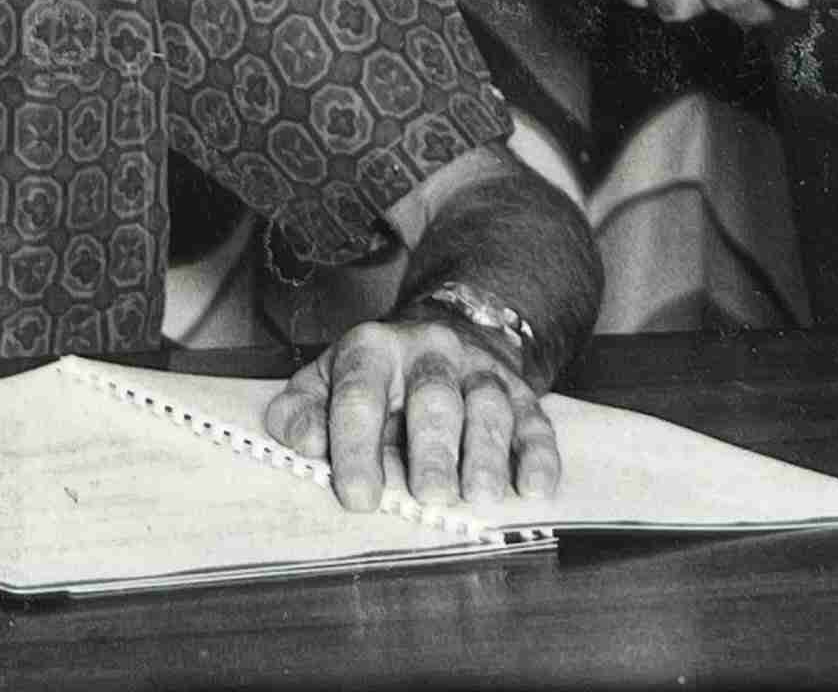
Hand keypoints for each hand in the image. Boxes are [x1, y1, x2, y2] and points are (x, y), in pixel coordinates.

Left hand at [265, 315, 561, 514]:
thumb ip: (300, 413)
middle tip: (430, 496)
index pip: (361, 396)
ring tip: (481, 495)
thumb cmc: (371, 382)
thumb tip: (306, 442)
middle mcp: (429, 351)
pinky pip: (533, 421)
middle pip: (434, 397)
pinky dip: (536, 455)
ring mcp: (478, 369)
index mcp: (372, 350)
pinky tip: (532, 487)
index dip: (357, 448)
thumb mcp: (323, 385)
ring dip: (486, 452)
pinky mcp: (518, 392)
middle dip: (432, 449)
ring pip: (487, 405)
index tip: (358, 497)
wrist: (436, 341)